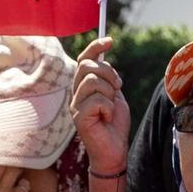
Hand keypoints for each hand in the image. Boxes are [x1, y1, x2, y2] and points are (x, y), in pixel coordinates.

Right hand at [70, 38, 129, 176]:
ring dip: (109, 93)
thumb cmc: (115, 125)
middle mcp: (75, 93)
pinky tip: (107, 119)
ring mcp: (75, 105)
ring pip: (93, 81)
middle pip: (88, 66)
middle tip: (118, 87)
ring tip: (111, 108)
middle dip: (108, 73)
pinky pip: (97, 100)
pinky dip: (109, 108)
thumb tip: (104, 57)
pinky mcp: (78, 117)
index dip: (95, 47)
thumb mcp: (114, 95)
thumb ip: (108, 78)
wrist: (115, 151)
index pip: (84, 59)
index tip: (110, 40)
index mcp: (83, 86)